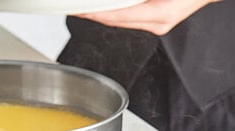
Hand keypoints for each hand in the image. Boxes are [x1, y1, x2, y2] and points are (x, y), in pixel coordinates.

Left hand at [77, 0, 221, 35]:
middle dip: (93, 14)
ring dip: (103, 14)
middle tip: (74, 7)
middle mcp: (158, 23)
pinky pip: (131, 18)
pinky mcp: (159, 21)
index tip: (78, 9)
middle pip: (115, 21)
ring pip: (122, 20)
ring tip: (84, 7)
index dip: (95, 13)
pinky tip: (105, 7)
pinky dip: (116, 12)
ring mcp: (159, 25)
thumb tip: (120, 0)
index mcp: (160, 12)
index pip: (117, 15)